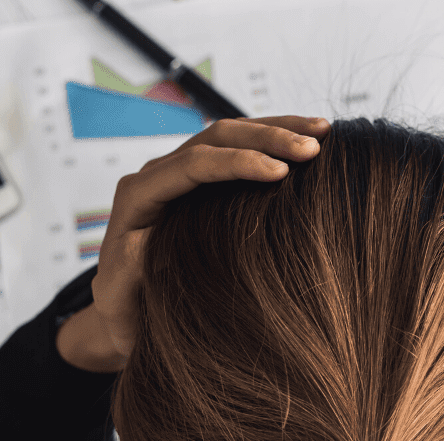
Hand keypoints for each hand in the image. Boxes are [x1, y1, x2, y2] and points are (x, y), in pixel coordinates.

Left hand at [56, 116, 330, 371]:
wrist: (124, 314)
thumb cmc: (124, 312)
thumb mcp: (121, 298)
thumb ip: (130, 270)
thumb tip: (148, 241)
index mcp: (139, 196)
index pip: (193, 165)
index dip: (238, 163)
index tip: (282, 172)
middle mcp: (158, 174)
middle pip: (216, 137)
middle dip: (267, 137)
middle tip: (314, 147)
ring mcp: (180, 172)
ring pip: (230, 134)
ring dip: (276, 128)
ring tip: (322, 131)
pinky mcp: (200, 180)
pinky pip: (236, 149)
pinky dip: (271, 142)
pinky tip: (305, 142)